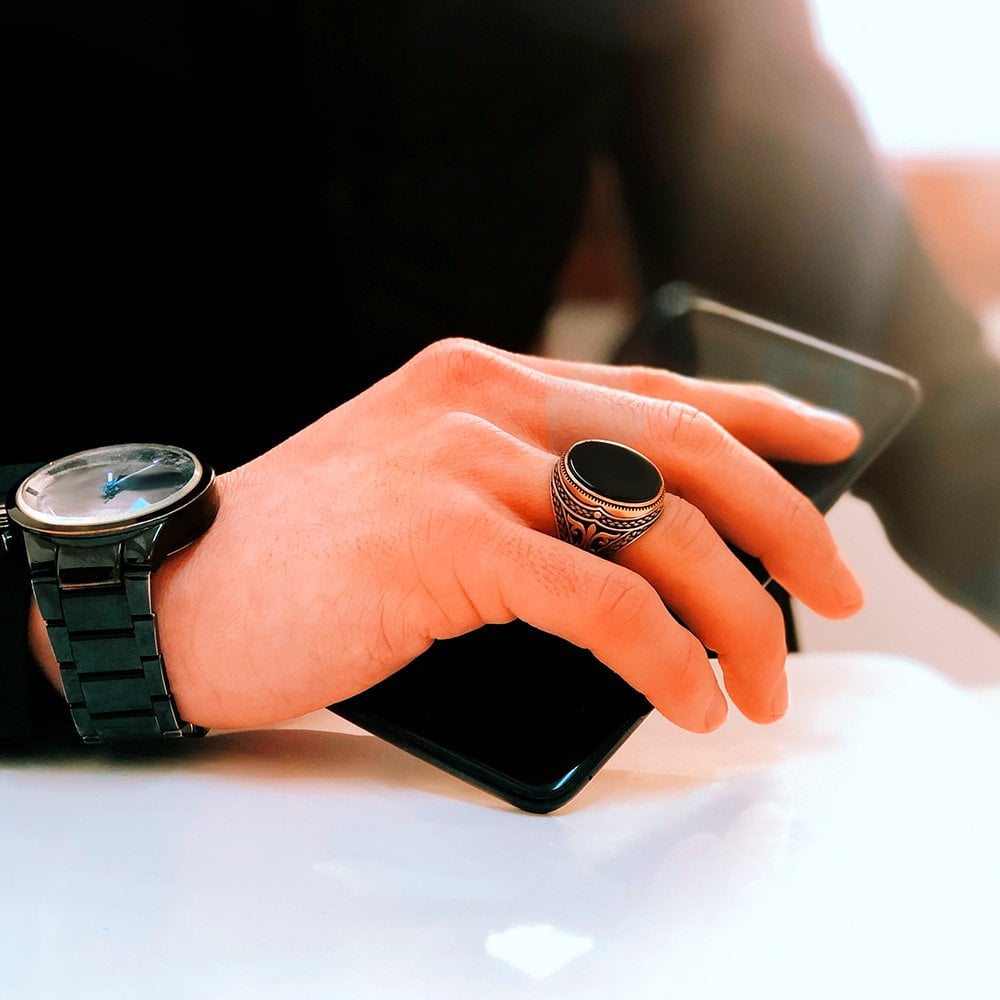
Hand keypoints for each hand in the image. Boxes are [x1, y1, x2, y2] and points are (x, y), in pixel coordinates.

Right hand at [33, 338, 862, 734]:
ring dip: (736, 613)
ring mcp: (464, 463)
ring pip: (657, 527)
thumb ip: (530, 490)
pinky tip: (690, 696)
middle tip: (836, 592)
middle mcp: (485, 400)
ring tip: (764, 682)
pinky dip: (664, 655)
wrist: (183, 586)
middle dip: (785, 524)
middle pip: (686, 449)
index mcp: (486, 380)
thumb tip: (651, 555)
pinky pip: (599, 600)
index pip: (655, 387)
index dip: (760, 412)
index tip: (831, 444)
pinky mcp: (444, 542)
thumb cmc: (313, 552)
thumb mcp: (432, 488)